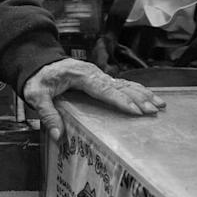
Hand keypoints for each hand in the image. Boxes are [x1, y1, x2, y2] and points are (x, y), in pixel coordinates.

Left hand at [23, 58, 164, 142]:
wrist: (36, 62)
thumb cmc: (37, 79)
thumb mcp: (36, 95)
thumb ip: (47, 113)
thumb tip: (57, 134)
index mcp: (79, 75)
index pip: (103, 89)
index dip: (120, 100)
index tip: (136, 111)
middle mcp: (92, 73)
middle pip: (119, 87)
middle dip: (138, 98)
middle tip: (155, 110)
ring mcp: (96, 74)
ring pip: (123, 84)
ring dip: (142, 94)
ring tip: (160, 104)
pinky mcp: (98, 77)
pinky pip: (120, 83)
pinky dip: (136, 90)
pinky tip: (149, 96)